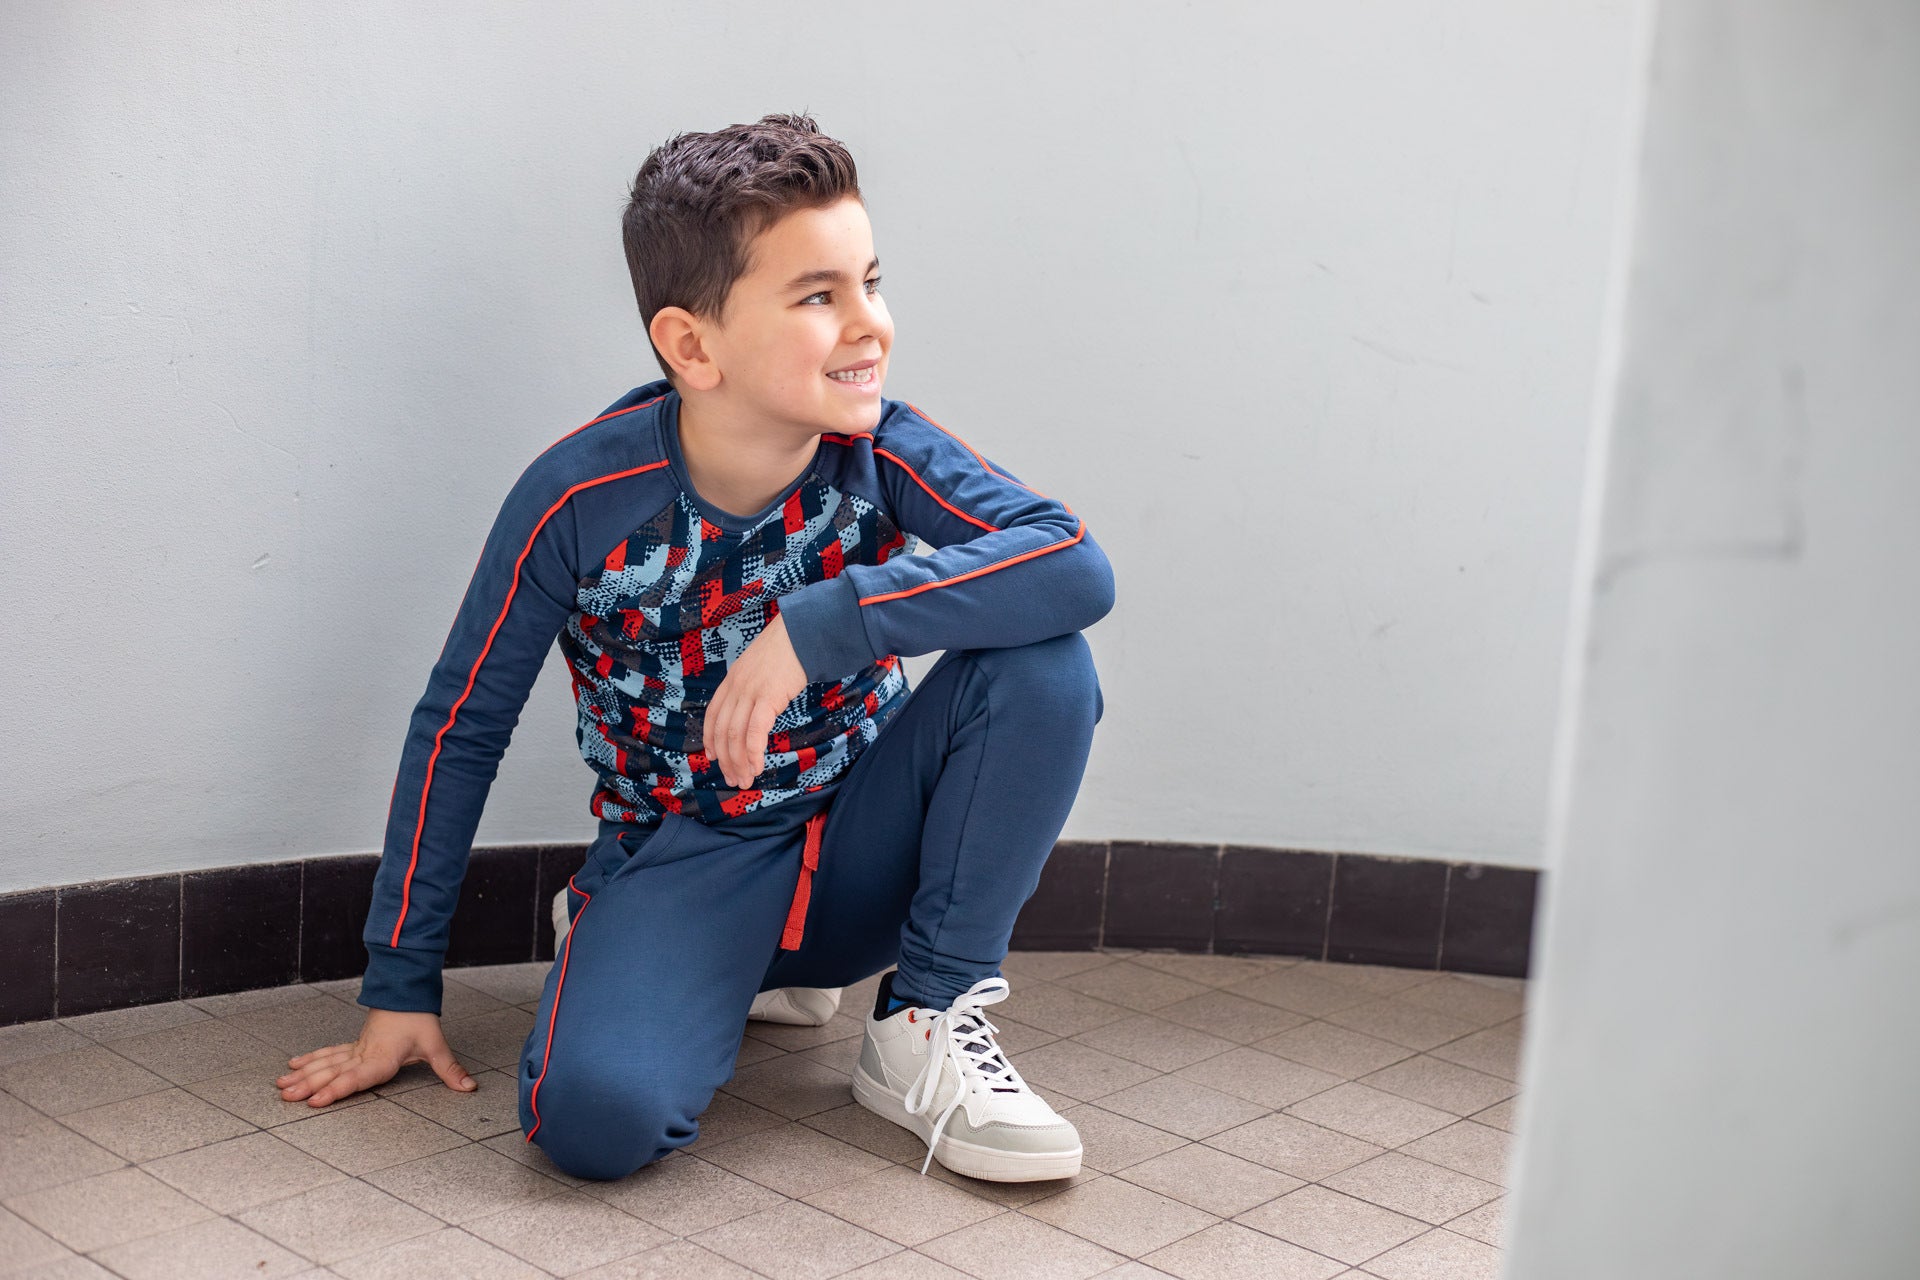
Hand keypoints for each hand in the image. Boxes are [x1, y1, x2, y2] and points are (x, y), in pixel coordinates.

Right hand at [275, 1008, 475, 1106]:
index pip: (357, 1078)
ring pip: (325, 1062)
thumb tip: (469, 1086)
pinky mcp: (354, 1044)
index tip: (316, 1101)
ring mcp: (356, 1048)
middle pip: (333, 1072)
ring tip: (282, 1086)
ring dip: (303, 1074)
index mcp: (382, 1057)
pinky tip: (293, 1065)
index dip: (336, 1090)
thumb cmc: (419, 1017)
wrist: (408, 991)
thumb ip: (450, 1069)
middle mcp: (364, 1054)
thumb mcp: (436, 1044)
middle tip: (287, 1097)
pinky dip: (310, 1059)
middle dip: (309, 1085)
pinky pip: (328, 1052)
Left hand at [706, 612, 808, 788]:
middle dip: (726, 760)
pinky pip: (755, 732)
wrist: (804, 632)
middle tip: (733, 780)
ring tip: (746, 780)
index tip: (712, 757)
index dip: (710, 739)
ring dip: (739, 763)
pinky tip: (757, 766)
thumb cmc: (789, 648)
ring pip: (736, 736)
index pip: (713, 715)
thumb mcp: (762, 665)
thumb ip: (755, 684)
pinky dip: (753, 753)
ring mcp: (749, 692)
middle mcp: (736, 687)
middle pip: (723, 731)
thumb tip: (759, 705)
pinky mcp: (767, 697)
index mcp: (732, 679)